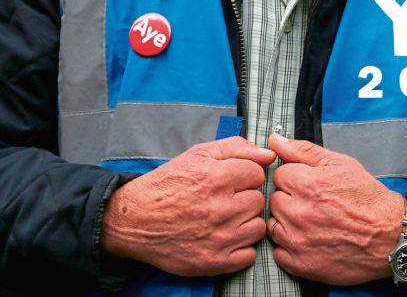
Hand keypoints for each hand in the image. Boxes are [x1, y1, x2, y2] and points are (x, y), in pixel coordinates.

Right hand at [100, 137, 275, 276]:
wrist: (135, 219)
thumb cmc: (167, 185)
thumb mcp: (199, 154)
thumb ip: (237, 148)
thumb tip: (268, 154)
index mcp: (217, 178)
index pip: (258, 174)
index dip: (245, 176)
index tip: (231, 181)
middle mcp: (220, 208)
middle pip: (259, 201)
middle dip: (245, 198)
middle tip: (225, 200)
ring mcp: (219, 237)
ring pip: (258, 227)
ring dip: (245, 222)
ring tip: (225, 218)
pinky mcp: (214, 261)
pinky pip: (249, 255)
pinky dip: (240, 248)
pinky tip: (225, 237)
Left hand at [267, 134, 403, 284]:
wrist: (390, 237)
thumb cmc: (368, 200)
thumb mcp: (340, 164)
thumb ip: (303, 150)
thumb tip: (275, 139)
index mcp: (307, 185)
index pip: (279, 175)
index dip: (295, 178)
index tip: (310, 186)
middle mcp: (298, 213)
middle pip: (274, 200)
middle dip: (290, 200)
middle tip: (313, 205)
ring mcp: (298, 240)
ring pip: (273, 226)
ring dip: (287, 223)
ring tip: (312, 222)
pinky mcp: (302, 264)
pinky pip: (278, 253)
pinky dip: (290, 247)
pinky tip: (308, 241)